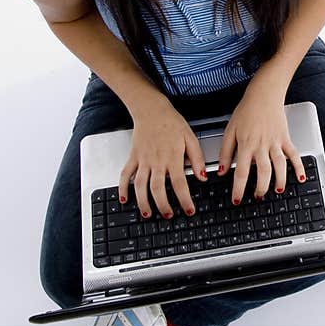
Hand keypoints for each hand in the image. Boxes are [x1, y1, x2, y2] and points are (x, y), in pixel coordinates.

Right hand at [118, 97, 207, 217]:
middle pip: (157, 189)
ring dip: (143, 202)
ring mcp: (142, 160)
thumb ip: (197, 158)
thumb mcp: (190, 138)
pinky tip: (124, 199)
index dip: (184, 199)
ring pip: (140, 185)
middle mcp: (156, 161)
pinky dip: (122, 188)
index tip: (189, 210)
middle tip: (169, 215)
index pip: (179, 183)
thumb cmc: (171, 122)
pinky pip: (125, 175)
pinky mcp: (133, 157)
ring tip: (148, 214)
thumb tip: (202, 176)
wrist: (151, 110)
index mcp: (172, 157)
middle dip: (163, 205)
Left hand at [217, 84, 306, 204]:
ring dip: (279, 180)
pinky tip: (301, 178)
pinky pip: (294, 154)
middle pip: (263, 172)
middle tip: (257, 197)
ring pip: (280, 166)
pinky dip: (299, 167)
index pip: (242, 172)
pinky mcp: (285, 138)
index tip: (237, 199)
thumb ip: (225, 152)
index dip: (239, 189)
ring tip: (276, 190)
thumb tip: (221, 171)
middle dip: (261, 189)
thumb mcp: (230, 130)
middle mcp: (262, 145)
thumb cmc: (246, 111)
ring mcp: (275, 142)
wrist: (264, 95)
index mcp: (246, 145)